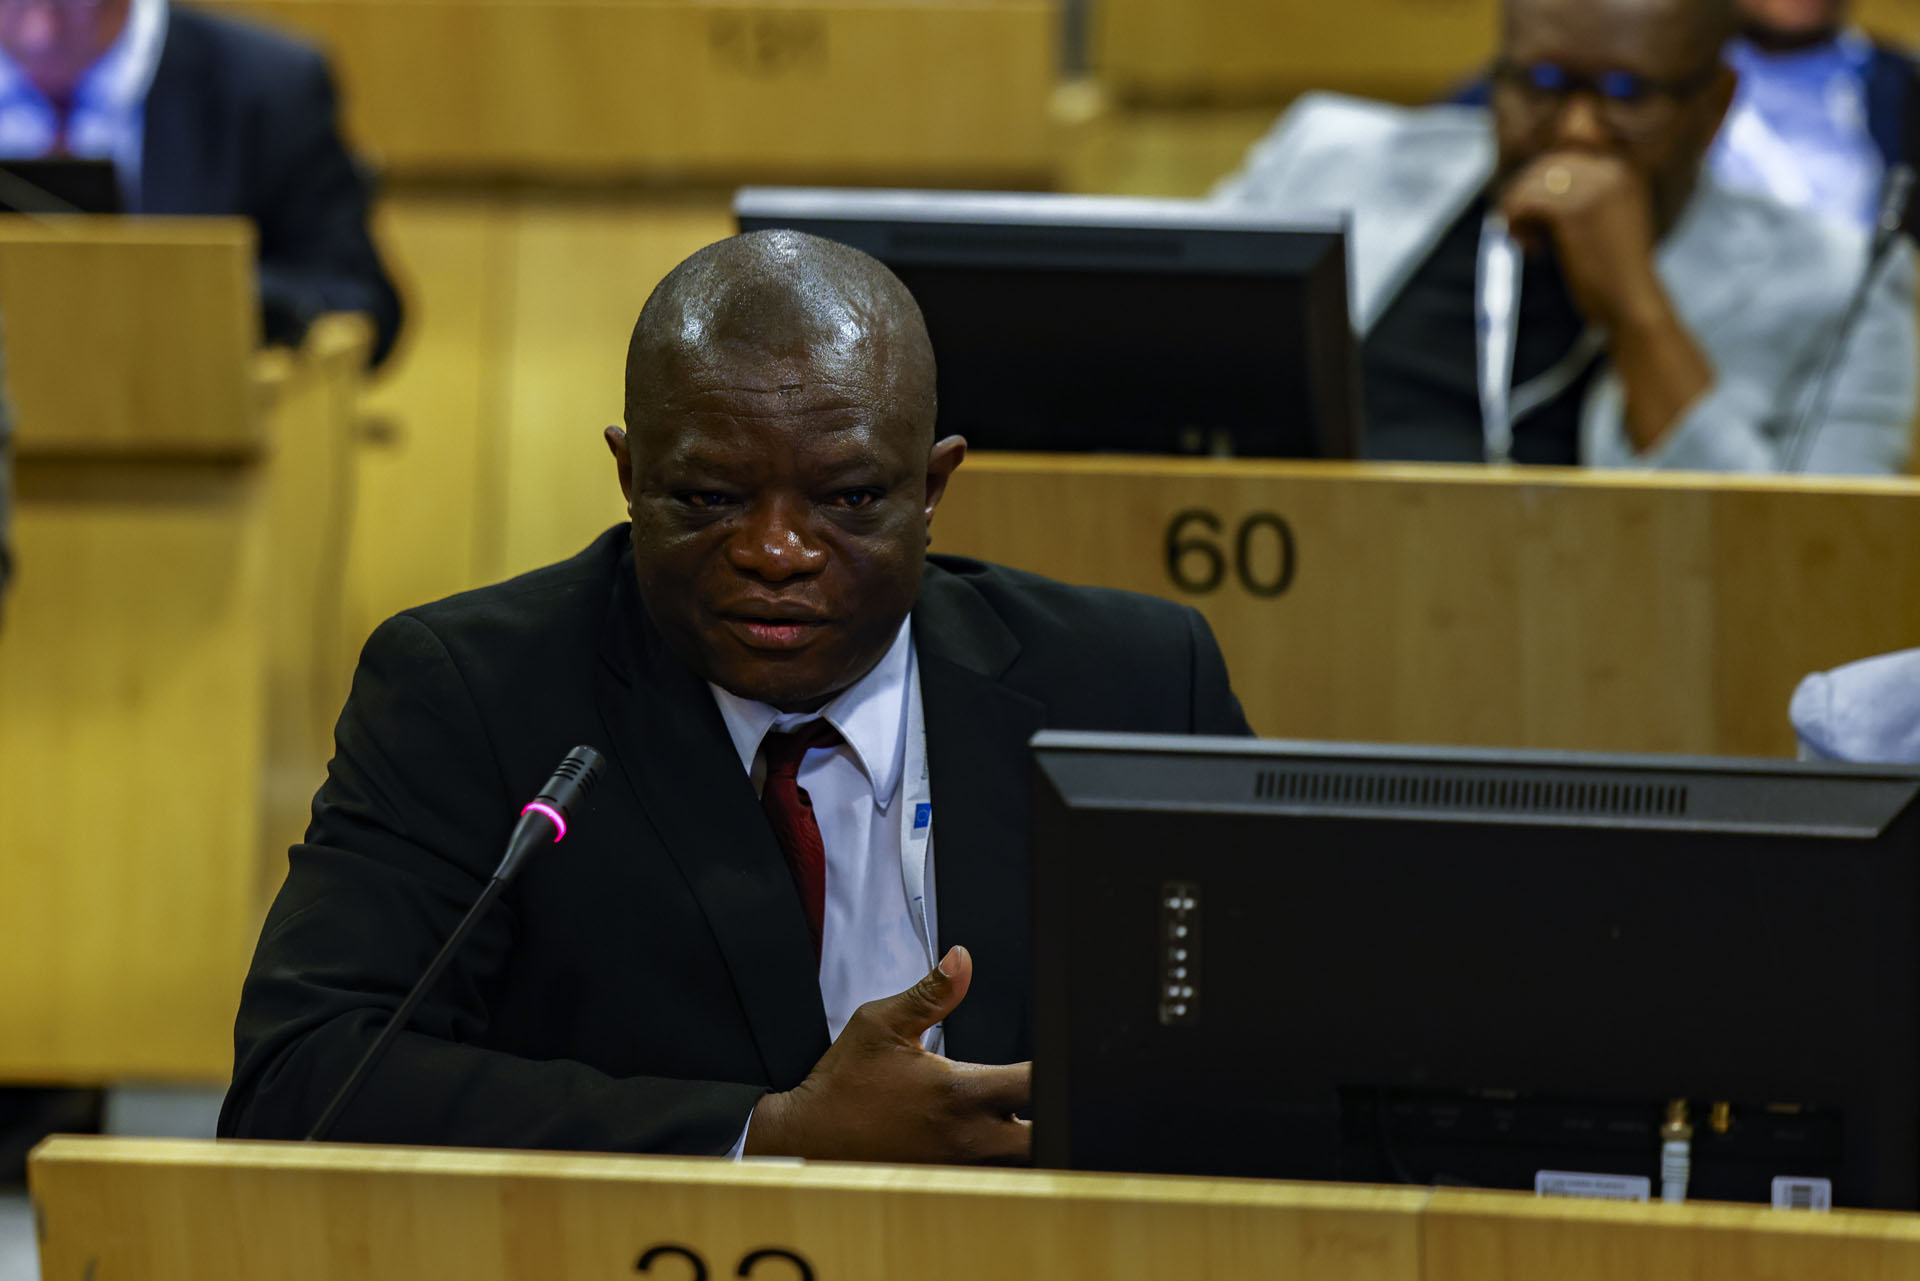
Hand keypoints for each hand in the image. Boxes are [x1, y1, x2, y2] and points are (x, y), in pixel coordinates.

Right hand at [744, 945, 1030, 1163]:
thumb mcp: (881, 1022)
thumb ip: (931, 992)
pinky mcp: (951, 1185)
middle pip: (1047, 1136)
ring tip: (1029, 1113)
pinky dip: (1009, 1162)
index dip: (1057, 1069)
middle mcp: (969, 1137)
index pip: (1035, 1083)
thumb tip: (961, 959)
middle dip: (1058, 1115)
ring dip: (1035, 1139)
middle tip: (1052, 1092)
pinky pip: (998, 1179)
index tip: (1061, 1056)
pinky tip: (1002, 1139)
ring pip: (1026, 1163)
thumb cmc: (845, 1083)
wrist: (810, 1137)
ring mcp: (962, 1167)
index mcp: (959, 1092)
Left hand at [1499, 151, 1661, 329]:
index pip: (1568, 145)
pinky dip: (1516, 226)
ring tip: (1529, 242)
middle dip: (1525, 196)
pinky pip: (1523, 204)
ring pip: (1530, 183)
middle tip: (1525, 230)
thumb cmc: (1612, 270)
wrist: (1630, 301)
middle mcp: (1612, 168)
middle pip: (1545, 164)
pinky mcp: (1574, 211)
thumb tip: (1524, 180)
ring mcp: (1594, 187)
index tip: (1539, 210)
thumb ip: (1577, 191)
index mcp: (1623, 167)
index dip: (1543, 175)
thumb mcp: (1603, 217)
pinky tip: (1533, 249)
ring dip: (1518, 213)